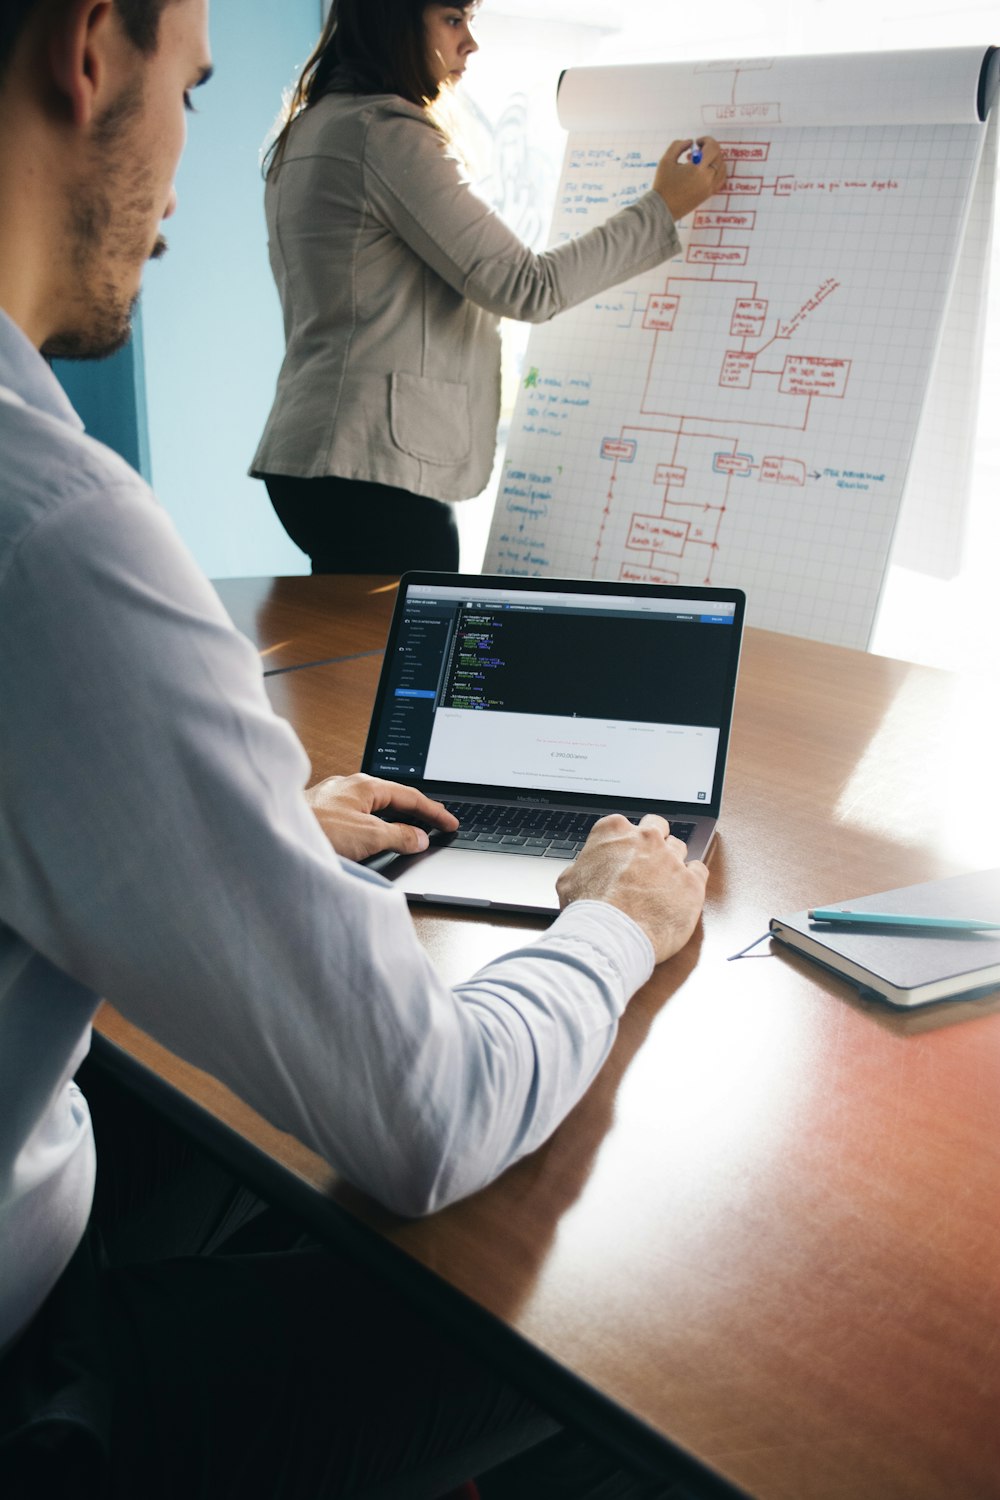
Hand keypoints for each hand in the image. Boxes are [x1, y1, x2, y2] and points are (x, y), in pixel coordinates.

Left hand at [305, 773, 457, 862]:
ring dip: (393, 820)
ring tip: (409, 834)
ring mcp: (333, 799)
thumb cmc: (315, 830)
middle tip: (436, 825)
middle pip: (392, 798)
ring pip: (373, 808)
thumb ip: (398, 836)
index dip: (434, 811)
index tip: (450, 823)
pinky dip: (373, 826)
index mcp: (365, 785)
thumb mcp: (368, 836)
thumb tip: (419, 837)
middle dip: (416, 812)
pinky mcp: (320, 814)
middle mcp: (349, 787)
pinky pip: (357, 817)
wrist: (273, 837)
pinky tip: (372, 838)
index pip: (410, 796)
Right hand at [556, 814, 707, 964]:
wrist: (611, 935)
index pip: (624, 825)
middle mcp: (646, 838)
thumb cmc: (588, 911)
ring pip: (679, 848)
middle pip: (657, 827)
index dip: (624, 842)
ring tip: (664, 883)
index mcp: (614, 831)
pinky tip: (683, 890)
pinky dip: (693, 879)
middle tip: (647, 862)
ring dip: (672, 862)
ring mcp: (671, 858)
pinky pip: (700, 870)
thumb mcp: (569, 881)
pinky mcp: (692, 882)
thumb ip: (582, 868)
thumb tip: (582, 872)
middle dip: (654, 841)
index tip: (623, 855)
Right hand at [653, 137, 726, 221]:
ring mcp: (709, 187)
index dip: (706, 140)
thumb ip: (678, 146)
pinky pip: (720, 179)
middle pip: (718, 156)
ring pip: (722, 167)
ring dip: (714, 160)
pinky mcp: (708, 194)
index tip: (697, 143)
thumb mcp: (666, 160)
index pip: (713, 148)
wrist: (663, 208)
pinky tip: (706, 171)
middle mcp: (707, 178)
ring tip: (700, 162)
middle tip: (696, 152)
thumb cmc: (663, 185)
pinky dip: (717, 171)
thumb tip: (690, 142)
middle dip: (709, 150)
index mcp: (697, 168)